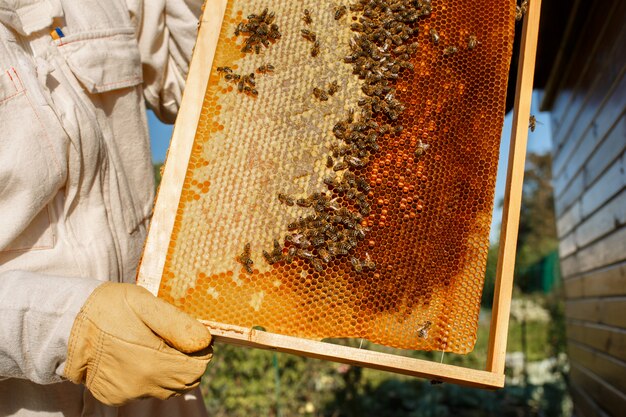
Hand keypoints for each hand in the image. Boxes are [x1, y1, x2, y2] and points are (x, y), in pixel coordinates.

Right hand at [63, 282, 211, 405]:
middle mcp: (141, 384)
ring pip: (166, 388)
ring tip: (150, 345)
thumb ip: (177, 323)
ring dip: (168, 370)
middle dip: (186, 362)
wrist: (67, 323)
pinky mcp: (114, 396)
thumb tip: (204, 341)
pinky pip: (144, 390)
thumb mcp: (144, 303)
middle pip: (185, 382)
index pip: (197, 369)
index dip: (199, 352)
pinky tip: (134, 355)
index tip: (187, 336)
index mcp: (152, 362)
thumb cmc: (109, 307)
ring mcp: (127, 393)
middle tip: (170, 339)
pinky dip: (147, 376)